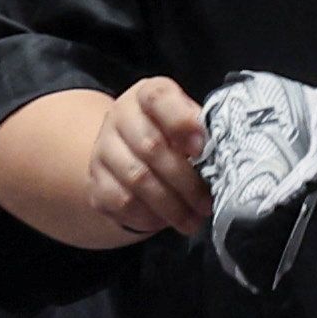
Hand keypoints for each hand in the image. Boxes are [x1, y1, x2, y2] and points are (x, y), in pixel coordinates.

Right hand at [82, 76, 210, 236]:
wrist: (128, 153)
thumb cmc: (169, 137)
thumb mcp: (186, 124)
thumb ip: (200, 132)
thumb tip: (220, 154)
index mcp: (146, 96)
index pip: (158, 98)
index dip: (181, 122)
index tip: (201, 148)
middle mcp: (120, 117)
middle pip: (151, 146)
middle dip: (185, 181)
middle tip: (206, 203)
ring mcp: (103, 149)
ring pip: (137, 179)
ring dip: (170, 206)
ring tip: (192, 220)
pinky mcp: (96, 181)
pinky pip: (121, 202)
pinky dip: (147, 216)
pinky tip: (165, 221)